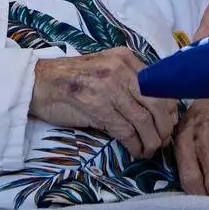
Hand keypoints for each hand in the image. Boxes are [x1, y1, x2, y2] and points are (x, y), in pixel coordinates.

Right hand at [30, 49, 177, 158]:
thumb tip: (158, 110)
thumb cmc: (73, 79)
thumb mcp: (105, 69)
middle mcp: (120, 69)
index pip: (159, 85)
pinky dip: (134, 144)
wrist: (38, 83)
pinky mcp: (97, 107)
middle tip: (163, 141)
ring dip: (150, 140)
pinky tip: (135, 151)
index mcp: (126, 58)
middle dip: (164, 127)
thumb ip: (129, 82)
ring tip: (150, 150)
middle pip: (156, 103)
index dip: (169, 108)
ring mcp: (109, 87)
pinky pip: (125, 130)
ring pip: (143, 119)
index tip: (170, 123)